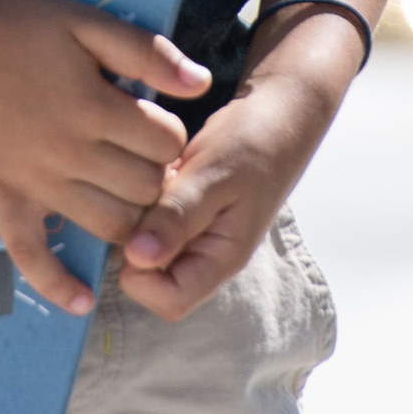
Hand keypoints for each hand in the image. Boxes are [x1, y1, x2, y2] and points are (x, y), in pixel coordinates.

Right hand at [0, 0, 209, 316]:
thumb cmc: (12, 25)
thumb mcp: (83, 22)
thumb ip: (144, 52)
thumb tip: (201, 82)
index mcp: (94, 107)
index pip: (166, 145)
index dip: (171, 135)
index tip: (154, 123)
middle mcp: (69, 154)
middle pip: (144, 190)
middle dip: (157, 177)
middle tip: (142, 161)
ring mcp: (34, 183)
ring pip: (108, 226)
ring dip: (129, 219)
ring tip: (126, 199)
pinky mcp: (1, 199)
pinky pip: (30, 255)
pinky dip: (57, 283)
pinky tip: (80, 301)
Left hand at [118, 33, 346, 322]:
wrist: (276, 112)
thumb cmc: (252, 141)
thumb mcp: (215, 174)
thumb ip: (178, 216)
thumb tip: (136, 258)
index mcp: (222, 258)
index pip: (169, 301)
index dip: (141, 274)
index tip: (139, 224)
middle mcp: (206, 255)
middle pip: (151, 279)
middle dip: (137, 240)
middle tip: (150, 194)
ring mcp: (195, 235)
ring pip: (146, 247)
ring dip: (141, 216)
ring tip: (160, 179)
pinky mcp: (185, 213)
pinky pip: (150, 220)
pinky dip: (146, 199)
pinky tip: (162, 171)